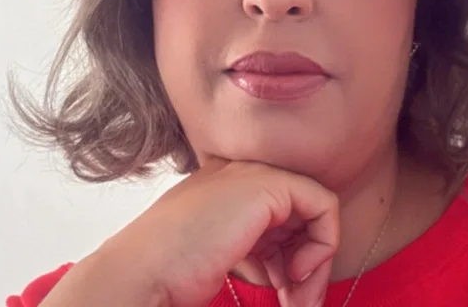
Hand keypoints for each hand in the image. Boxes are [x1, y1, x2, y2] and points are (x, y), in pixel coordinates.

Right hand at [122, 158, 338, 305]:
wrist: (144, 267)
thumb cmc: (172, 271)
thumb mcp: (220, 254)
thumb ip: (251, 251)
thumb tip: (287, 274)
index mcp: (227, 186)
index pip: (277, 215)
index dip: (287, 257)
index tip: (283, 295)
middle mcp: (243, 174)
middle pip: (299, 213)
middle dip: (307, 265)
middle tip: (300, 305)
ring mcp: (254, 175)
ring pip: (315, 212)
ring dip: (315, 265)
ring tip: (300, 304)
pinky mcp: (268, 185)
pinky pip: (323, 205)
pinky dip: (322, 245)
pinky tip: (297, 276)